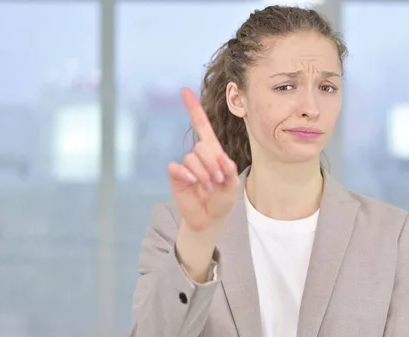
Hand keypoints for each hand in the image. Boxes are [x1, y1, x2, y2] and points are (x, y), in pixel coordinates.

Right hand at [167, 88, 239, 231]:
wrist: (209, 218)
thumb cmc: (222, 199)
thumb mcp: (232, 185)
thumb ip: (230, 171)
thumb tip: (223, 160)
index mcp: (213, 152)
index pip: (202, 127)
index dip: (193, 109)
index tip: (184, 91)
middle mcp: (198, 155)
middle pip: (202, 146)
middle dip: (213, 163)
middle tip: (218, 180)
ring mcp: (186, 165)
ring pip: (192, 158)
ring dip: (203, 173)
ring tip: (210, 186)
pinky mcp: (176, 176)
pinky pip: (177, 168)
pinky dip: (186, 174)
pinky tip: (192, 182)